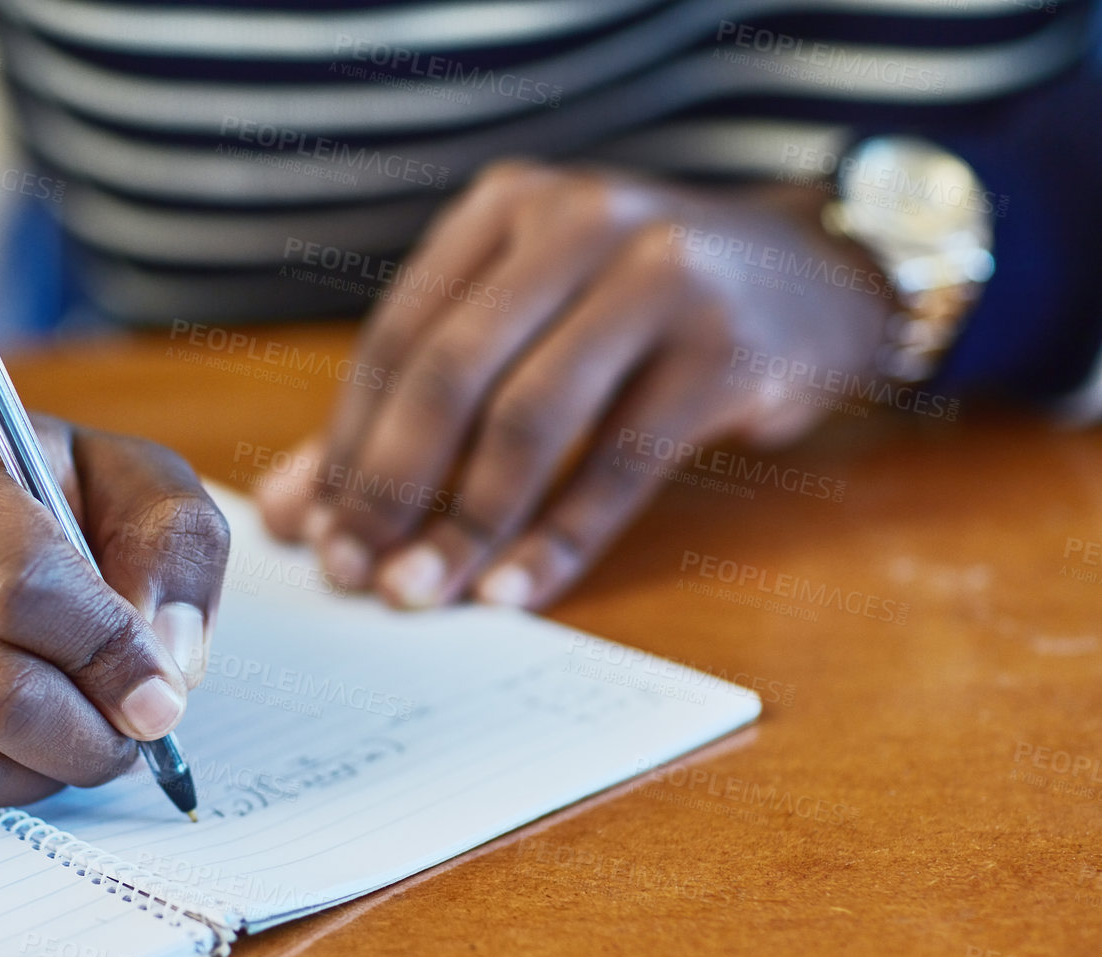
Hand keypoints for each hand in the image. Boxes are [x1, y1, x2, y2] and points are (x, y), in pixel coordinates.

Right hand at [0, 411, 228, 806]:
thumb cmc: (42, 492)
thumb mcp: (133, 482)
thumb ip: (175, 551)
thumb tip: (166, 668)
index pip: (22, 585)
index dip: (108, 655)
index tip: (162, 695)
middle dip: (91, 736)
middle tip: (134, 733)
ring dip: (47, 770)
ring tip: (82, 733)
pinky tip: (20, 737)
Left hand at [257, 160, 890, 609]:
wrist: (817, 276)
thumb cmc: (639, 310)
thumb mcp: (529, 325)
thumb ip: (412, 408)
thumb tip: (293, 511)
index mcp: (508, 208)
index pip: (399, 336)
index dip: (347, 442)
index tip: (314, 530)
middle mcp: (577, 222)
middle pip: (450, 374)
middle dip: (388, 487)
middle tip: (352, 572)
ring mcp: (659, 277)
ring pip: (529, 421)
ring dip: (465, 523)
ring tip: (420, 592)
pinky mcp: (724, 348)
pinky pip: (620, 464)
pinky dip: (559, 539)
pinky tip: (516, 591)